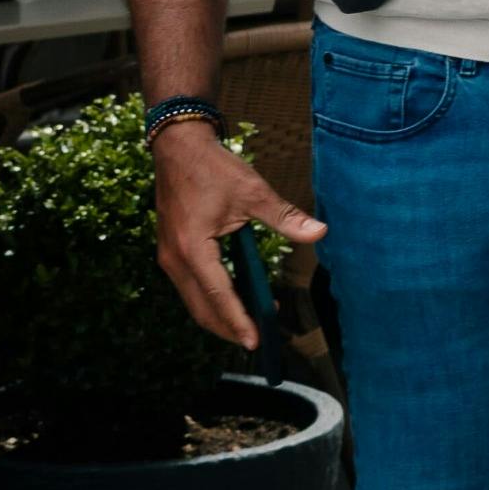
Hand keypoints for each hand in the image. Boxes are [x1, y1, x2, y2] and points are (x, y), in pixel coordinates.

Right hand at [151, 121, 326, 349]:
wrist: (178, 148)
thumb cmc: (214, 169)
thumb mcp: (254, 192)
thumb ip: (285, 217)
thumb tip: (320, 233)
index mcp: (192, 249)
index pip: (219, 295)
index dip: (238, 320)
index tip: (255, 341)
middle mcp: (174, 259)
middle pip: (201, 308)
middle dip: (229, 328)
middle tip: (259, 340)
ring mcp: (168, 257)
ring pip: (193, 300)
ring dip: (220, 315)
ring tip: (253, 322)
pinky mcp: (171, 252)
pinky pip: (191, 286)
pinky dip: (211, 298)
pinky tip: (236, 297)